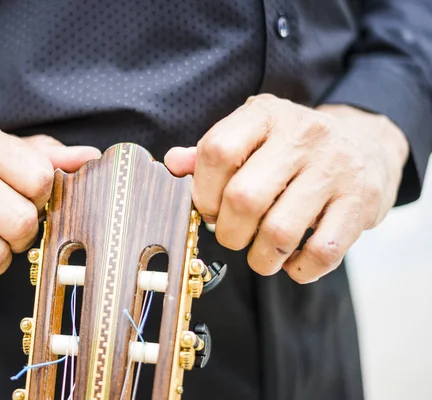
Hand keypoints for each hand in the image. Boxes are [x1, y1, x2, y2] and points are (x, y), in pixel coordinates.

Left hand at [165, 94, 408, 282]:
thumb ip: (213, 152)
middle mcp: (304, 136)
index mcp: (267, 114)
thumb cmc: (295, 147)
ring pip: (280, 232)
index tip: (208, 209)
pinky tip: (292, 261)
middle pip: (244, 198)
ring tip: (260, 255)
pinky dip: (299, 269)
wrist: (367, 145)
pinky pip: (322, 252)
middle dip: (228, 233)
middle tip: (233, 236)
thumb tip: (172, 163)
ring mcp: (336, 169)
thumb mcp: (254, 134)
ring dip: (260, 258)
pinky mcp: (360, 203)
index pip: (218, 150)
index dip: (202, 191)